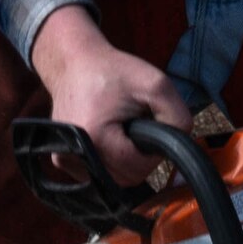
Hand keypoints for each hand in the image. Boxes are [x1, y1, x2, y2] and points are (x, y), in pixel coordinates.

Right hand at [30, 6, 191, 185]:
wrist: (74, 63)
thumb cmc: (112, 71)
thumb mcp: (156, 83)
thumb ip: (177, 116)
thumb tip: (180, 145)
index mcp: (95, 136)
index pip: (137, 168)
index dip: (153, 154)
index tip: (150, 129)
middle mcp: (75, 153)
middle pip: (125, 179)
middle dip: (140, 158)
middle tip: (138, 128)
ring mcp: (66, 160)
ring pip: (113, 180)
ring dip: (126, 161)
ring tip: (123, 132)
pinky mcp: (63, 161)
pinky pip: (99, 175)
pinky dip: (111, 162)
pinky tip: (109, 139)